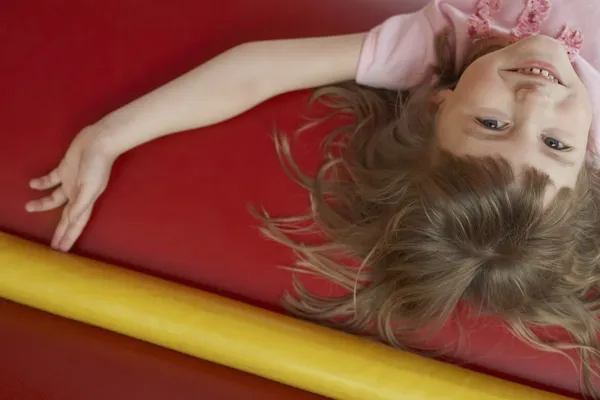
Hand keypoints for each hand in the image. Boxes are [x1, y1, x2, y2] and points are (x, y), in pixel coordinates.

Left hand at [26, 125, 116, 251]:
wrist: (100, 141)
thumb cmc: (97, 165)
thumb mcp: (89, 187)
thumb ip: (80, 204)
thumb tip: (71, 220)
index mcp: (85, 201)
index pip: (75, 223)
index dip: (68, 237)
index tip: (61, 251)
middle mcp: (77, 194)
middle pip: (66, 217)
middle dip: (60, 231)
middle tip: (52, 245)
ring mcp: (71, 182)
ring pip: (55, 199)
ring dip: (43, 204)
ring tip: (29, 207)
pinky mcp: (65, 169)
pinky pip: (51, 180)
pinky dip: (42, 183)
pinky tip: (33, 185)